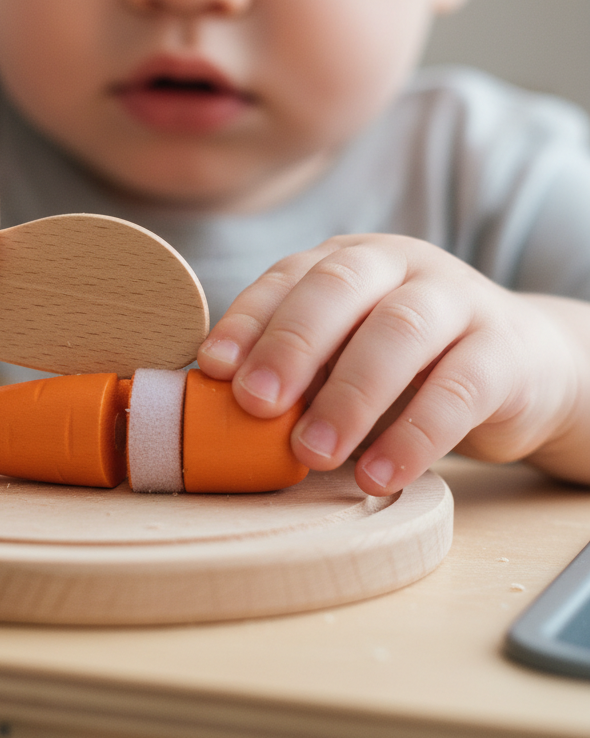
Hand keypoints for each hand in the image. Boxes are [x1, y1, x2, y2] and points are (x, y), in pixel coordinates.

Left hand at [198, 234, 588, 493]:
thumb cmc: (406, 366)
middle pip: (341, 289)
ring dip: (348, 396)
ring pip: (400, 333)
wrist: (523, 369)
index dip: (248, 319)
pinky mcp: (504, 351)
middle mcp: (402, 266)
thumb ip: (297, 369)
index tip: (214, 368)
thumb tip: (223, 406)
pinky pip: (458, 390)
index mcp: (350, 261)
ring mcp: (458, 300)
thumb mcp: (344, 355)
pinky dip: (412, 438)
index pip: (290, 276)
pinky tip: (376, 476)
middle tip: (256, 405)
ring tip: (312, 453)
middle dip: (291, 346)